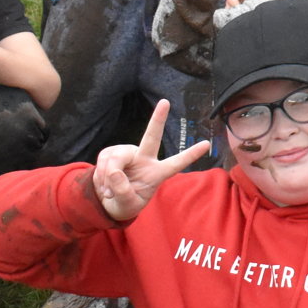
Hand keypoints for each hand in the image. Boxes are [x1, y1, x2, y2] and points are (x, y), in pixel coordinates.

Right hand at [92, 99, 212, 220]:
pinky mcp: (111, 152)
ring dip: (107, 176)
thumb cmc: (124, 203)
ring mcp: (128, 154)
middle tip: (165, 102)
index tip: (207, 144)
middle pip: (151, 137)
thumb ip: (123, 192)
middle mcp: (144, 159)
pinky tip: (103, 184)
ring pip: (116, 158)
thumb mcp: (126, 205)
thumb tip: (115, 173)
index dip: (191, 155)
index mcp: (156, 173)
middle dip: (157, 119)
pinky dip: (100, 175)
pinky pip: (104, 160)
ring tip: (108, 191)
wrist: (107, 202)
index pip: (176, 164)